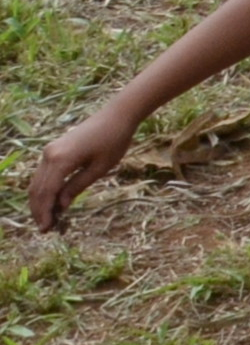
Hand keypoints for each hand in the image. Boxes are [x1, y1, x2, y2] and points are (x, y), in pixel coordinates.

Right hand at [29, 108, 138, 230]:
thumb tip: (60, 206)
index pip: (47, 192)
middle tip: (46, 229)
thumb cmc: (114, 141)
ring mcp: (49, 150)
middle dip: (39, 210)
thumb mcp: (99, 168)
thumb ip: (77, 186)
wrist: (117, 115)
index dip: (45, 212)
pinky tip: (52, 202)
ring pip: (37, 182)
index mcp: (61, 159)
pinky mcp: (53, 149)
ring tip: (48, 219)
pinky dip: (44, 189)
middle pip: (37, 189)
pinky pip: (43, 174)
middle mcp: (49, 154)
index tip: (47, 229)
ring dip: (40, 201)